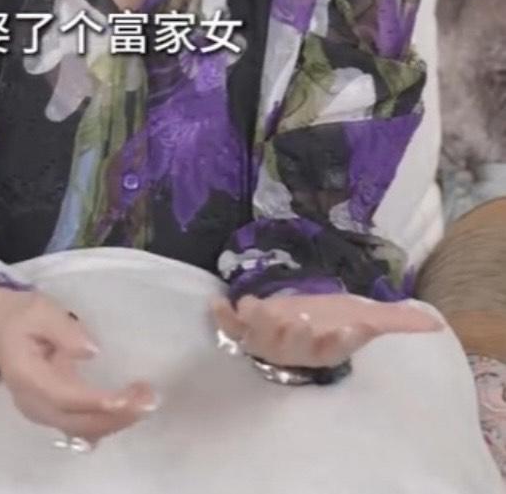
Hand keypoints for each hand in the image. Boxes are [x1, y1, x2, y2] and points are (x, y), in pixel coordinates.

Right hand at [0, 286, 159, 445]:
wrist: (2, 332)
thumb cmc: (23, 316)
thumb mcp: (40, 309)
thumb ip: (63, 328)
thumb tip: (91, 351)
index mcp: (25, 375)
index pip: (62, 396)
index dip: (94, 401)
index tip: (126, 397)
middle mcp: (32, 402)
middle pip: (75, 422)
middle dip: (114, 416)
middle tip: (149, 398)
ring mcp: (42, 413)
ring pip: (81, 430)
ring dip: (116, 421)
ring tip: (147, 400)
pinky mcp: (53, 415)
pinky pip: (81, 427)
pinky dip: (107, 422)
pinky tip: (131, 408)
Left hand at [211, 291, 444, 369]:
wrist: (297, 327)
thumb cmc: (333, 322)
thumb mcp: (364, 317)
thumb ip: (397, 321)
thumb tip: (434, 324)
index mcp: (328, 346)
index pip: (339, 346)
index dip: (344, 338)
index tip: (354, 326)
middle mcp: (297, 348)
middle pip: (298, 347)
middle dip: (299, 336)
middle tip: (302, 321)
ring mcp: (268, 341)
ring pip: (262, 339)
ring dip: (260, 326)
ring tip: (258, 308)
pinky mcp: (246, 330)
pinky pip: (230, 329)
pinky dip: (223, 319)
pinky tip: (218, 303)